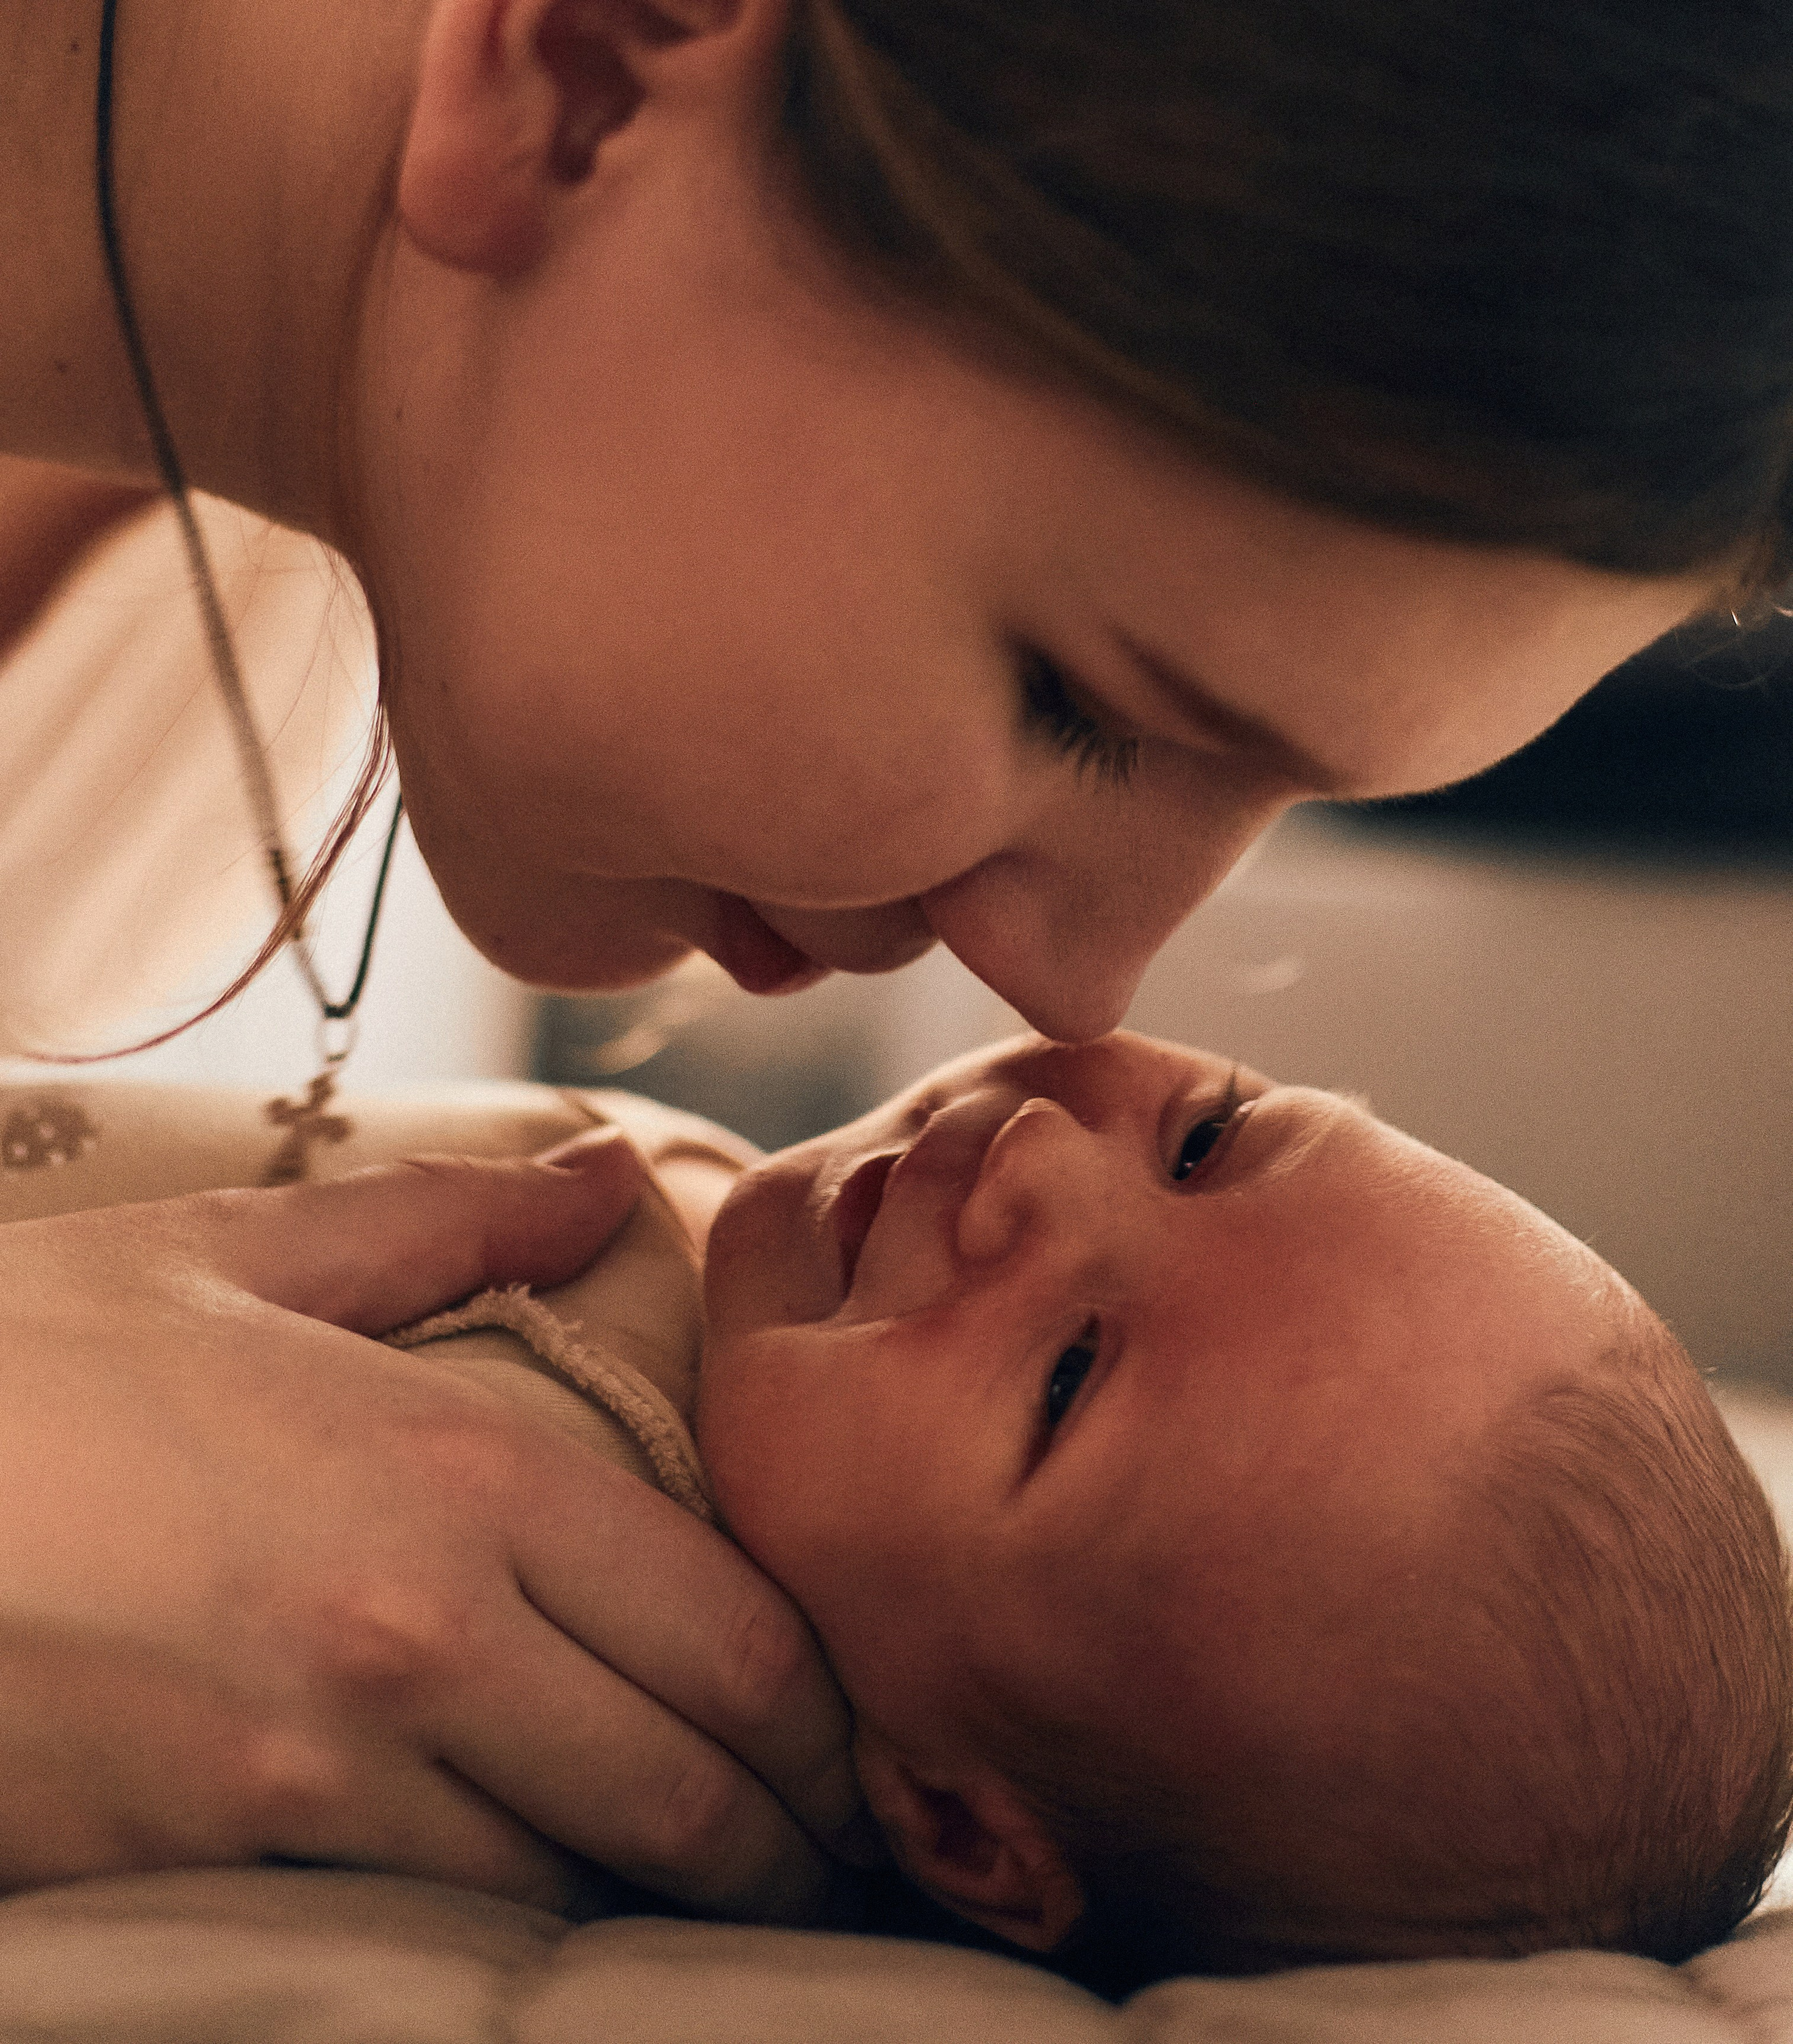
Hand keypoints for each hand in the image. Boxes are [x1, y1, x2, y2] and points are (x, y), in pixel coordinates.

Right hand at [0, 1131, 860, 1919]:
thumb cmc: (30, 1365)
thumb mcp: (246, 1257)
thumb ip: (459, 1221)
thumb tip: (607, 1175)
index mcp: (463, 1475)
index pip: (734, 1634)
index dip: (821, 1715)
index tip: (847, 1743)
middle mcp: (427, 1636)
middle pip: (689, 1787)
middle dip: (779, 1836)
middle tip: (820, 1850)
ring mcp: (323, 1777)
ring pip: (570, 1880)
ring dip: (646, 1888)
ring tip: (688, 1876)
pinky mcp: (222, 1867)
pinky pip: (421, 1923)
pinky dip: (498, 1916)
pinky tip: (518, 1885)